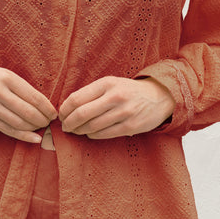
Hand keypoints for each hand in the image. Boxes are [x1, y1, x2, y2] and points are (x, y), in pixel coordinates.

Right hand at [0, 54, 56, 143]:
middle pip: (28, 111)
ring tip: (41, 129)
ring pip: (18, 122)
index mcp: (7, 78)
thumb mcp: (3, 74)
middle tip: (50, 123)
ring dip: (34, 128)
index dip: (47, 108)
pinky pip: (6, 129)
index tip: (54, 114)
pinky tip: (34, 138)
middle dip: (43, 120)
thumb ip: (20, 88)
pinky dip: (22, 136)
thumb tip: (42, 104)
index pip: (34, 97)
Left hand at [59, 76, 174, 138]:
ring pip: (91, 126)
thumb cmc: (128, 91)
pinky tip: (90, 133)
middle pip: (81, 114)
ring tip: (76, 130)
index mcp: (107, 83)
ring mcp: (123, 112)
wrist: (158, 97)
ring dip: (80, 131)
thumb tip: (67, 108)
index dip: (64, 109)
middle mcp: (115, 96)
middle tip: (65, 127)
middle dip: (69, 123)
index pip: (77, 98)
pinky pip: (104, 134)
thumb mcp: (111, 84)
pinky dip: (92, 135)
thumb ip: (91, 93)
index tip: (61, 115)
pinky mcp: (130, 126)